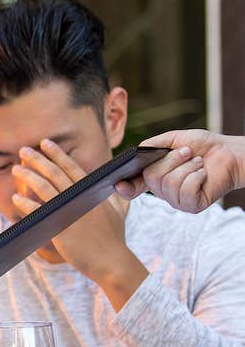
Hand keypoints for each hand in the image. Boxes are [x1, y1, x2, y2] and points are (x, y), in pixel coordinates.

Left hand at [11, 139, 147, 309]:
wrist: (111, 261)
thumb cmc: (113, 238)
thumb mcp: (118, 211)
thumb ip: (113, 196)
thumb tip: (115, 183)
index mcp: (92, 191)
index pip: (72, 167)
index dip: (57, 154)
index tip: (44, 143)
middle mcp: (80, 197)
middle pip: (55, 173)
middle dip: (38, 159)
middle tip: (24, 149)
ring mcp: (70, 211)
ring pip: (45, 188)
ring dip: (29, 176)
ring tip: (16, 168)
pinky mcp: (60, 227)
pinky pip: (39, 212)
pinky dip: (26, 204)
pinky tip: (16, 197)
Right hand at [114, 130, 244, 211]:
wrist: (228, 153)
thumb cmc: (201, 146)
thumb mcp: (173, 139)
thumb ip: (151, 145)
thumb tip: (137, 151)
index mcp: (153, 177)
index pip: (132, 187)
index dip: (124, 188)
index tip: (119, 185)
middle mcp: (161, 191)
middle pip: (151, 178)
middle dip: (171, 160)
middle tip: (187, 152)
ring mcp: (176, 201)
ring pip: (169, 184)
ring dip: (188, 167)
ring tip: (198, 163)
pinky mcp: (191, 206)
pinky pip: (186, 190)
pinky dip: (197, 176)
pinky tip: (203, 174)